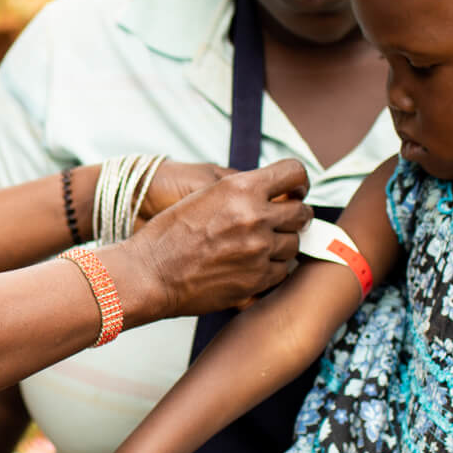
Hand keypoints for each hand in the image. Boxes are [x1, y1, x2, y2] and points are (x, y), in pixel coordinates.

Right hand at [125, 159, 310, 317]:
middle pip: (301, 213)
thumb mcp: (205, 196)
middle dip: (294, 217)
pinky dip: (272, 268)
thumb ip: (241, 192)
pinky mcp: (257, 279)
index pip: (295, 173)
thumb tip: (271, 195)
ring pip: (294, 244)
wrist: (150, 273)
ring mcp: (259, 249)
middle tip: (282, 223)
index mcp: (241, 188)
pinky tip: (252, 265)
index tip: (294, 192)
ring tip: (259, 247)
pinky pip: (282, 270)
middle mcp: (255, 216)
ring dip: (282, 245)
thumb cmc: (169, 234)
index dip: (299, 182)